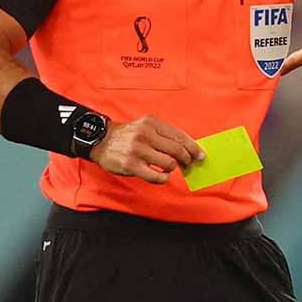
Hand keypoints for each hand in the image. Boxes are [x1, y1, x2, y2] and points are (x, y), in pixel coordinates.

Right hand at [89, 115, 204, 184]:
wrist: (101, 140)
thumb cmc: (129, 135)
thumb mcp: (146, 126)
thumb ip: (164, 134)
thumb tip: (188, 148)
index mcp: (152, 122)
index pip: (179, 135)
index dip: (193, 147)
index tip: (200, 155)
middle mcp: (145, 134)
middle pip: (177, 149)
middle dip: (187, 159)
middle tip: (189, 164)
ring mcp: (138, 150)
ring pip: (168, 163)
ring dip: (173, 168)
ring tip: (170, 168)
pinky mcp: (131, 165)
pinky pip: (155, 176)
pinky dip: (164, 178)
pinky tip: (163, 176)